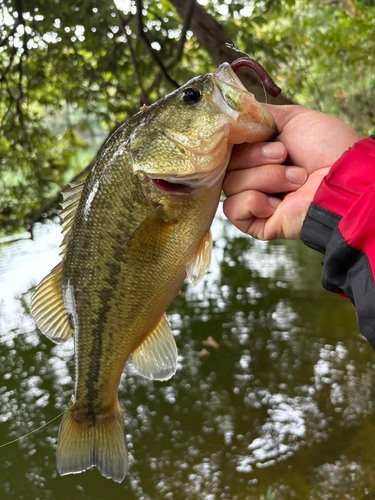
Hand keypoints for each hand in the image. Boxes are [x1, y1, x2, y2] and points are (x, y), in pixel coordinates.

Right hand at [223, 105, 361, 239]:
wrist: (343, 179)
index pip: (227, 148)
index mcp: (259, 154)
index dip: (235, 140)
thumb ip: (258, 116)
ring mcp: (254, 201)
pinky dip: (254, 201)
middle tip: (284, 156)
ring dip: (265, 178)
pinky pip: (232, 209)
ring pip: (230, 185)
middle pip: (226, 165)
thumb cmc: (326, 147)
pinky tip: (278, 203)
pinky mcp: (255, 223)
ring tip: (295, 180)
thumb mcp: (292, 118)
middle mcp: (254, 177)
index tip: (253, 133)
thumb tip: (231, 116)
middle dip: (255, 157)